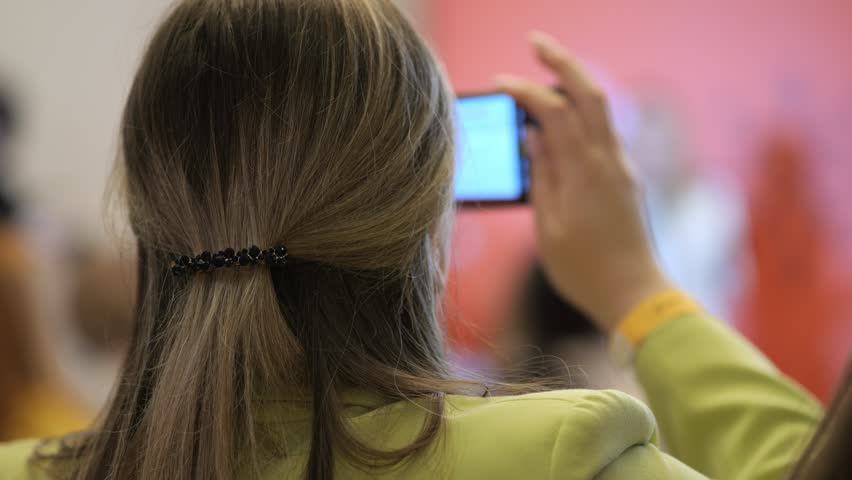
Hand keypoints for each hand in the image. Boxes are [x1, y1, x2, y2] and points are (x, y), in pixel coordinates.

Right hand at [495, 32, 671, 331]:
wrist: (634, 294)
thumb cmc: (584, 269)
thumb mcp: (549, 226)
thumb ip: (541, 176)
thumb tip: (533, 137)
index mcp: (586, 172)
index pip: (554, 112)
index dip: (526, 90)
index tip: (500, 82)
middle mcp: (609, 161)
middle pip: (590, 94)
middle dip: (563, 61)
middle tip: (536, 41)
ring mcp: (622, 168)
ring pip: (601, 110)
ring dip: (575, 84)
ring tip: (546, 75)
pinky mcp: (625, 179)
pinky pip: (602, 134)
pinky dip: (581, 116)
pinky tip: (560, 124)